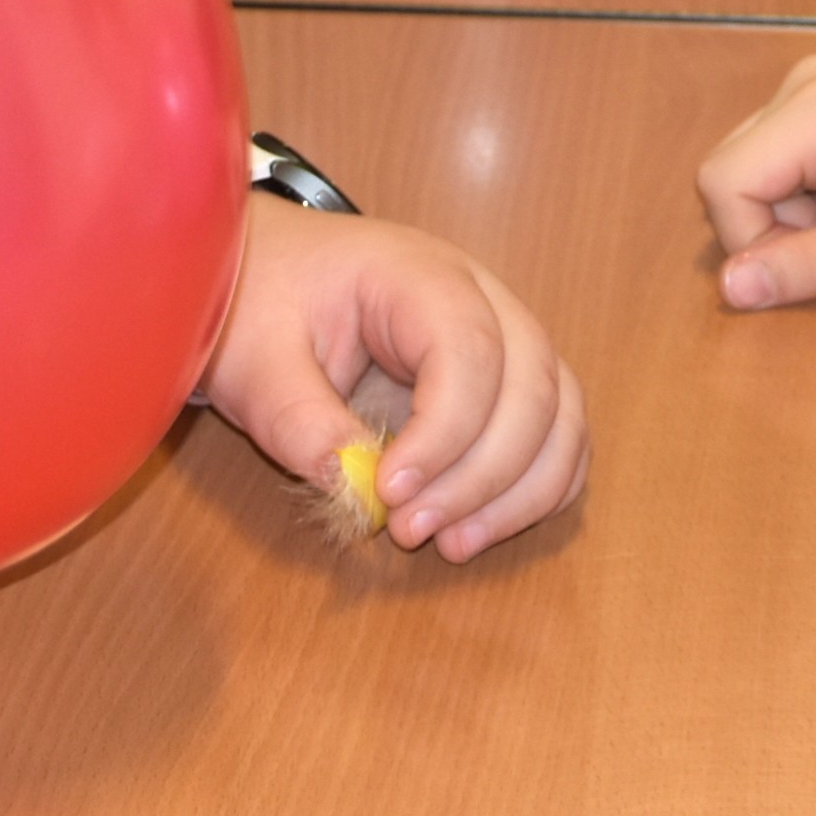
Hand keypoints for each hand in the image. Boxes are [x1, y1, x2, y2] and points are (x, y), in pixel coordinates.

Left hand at [203, 198, 588, 559]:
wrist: (261, 272)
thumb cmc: (259, 302)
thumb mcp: (254, 359)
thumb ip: (297, 420)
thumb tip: (351, 486)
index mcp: (419, 275)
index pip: (471, 351)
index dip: (443, 434)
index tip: (387, 492)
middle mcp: (480, 298)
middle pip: (532, 386)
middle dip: (483, 475)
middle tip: (411, 530)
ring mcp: (502, 335)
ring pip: (560, 413)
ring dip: (520, 491)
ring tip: (452, 543)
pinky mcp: (503, 378)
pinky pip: (557, 432)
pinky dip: (537, 486)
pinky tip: (485, 527)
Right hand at [696, 59, 815, 308]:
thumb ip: (811, 266)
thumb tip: (728, 289)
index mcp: (815, 106)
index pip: (722, 183)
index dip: (752, 242)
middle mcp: (804, 82)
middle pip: (732, 171)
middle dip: (775, 226)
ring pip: (757, 168)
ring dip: (797, 214)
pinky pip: (787, 156)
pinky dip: (814, 194)